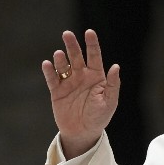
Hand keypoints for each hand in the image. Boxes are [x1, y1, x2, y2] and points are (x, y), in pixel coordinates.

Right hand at [41, 30, 120, 158]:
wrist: (83, 132)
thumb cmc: (99, 117)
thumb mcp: (110, 102)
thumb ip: (113, 85)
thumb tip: (116, 67)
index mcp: (96, 76)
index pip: (94, 56)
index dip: (92, 44)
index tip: (89, 32)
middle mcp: (82, 76)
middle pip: (76, 56)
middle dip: (72, 45)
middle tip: (67, 34)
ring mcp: (69, 82)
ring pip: (63, 66)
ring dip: (61, 59)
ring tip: (59, 55)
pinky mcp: (57, 91)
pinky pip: (52, 79)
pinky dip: (49, 71)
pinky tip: (47, 64)